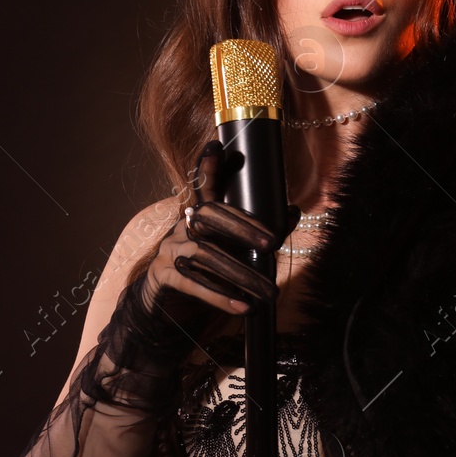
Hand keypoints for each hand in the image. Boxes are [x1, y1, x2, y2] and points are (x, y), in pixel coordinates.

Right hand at [136, 139, 300, 327]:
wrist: (168, 310)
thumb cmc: (207, 274)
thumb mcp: (234, 253)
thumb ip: (260, 234)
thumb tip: (292, 210)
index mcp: (199, 217)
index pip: (204, 188)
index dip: (209, 168)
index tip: (218, 146)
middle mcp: (182, 228)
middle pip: (209, 216)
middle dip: (242, 227)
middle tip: (272, 243)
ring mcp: (170, 251)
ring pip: (206, 255)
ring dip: (241, 274)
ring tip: (268, 291)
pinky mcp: (163, 277)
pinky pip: (192, 284)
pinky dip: (220, 296)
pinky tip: (242, 306)